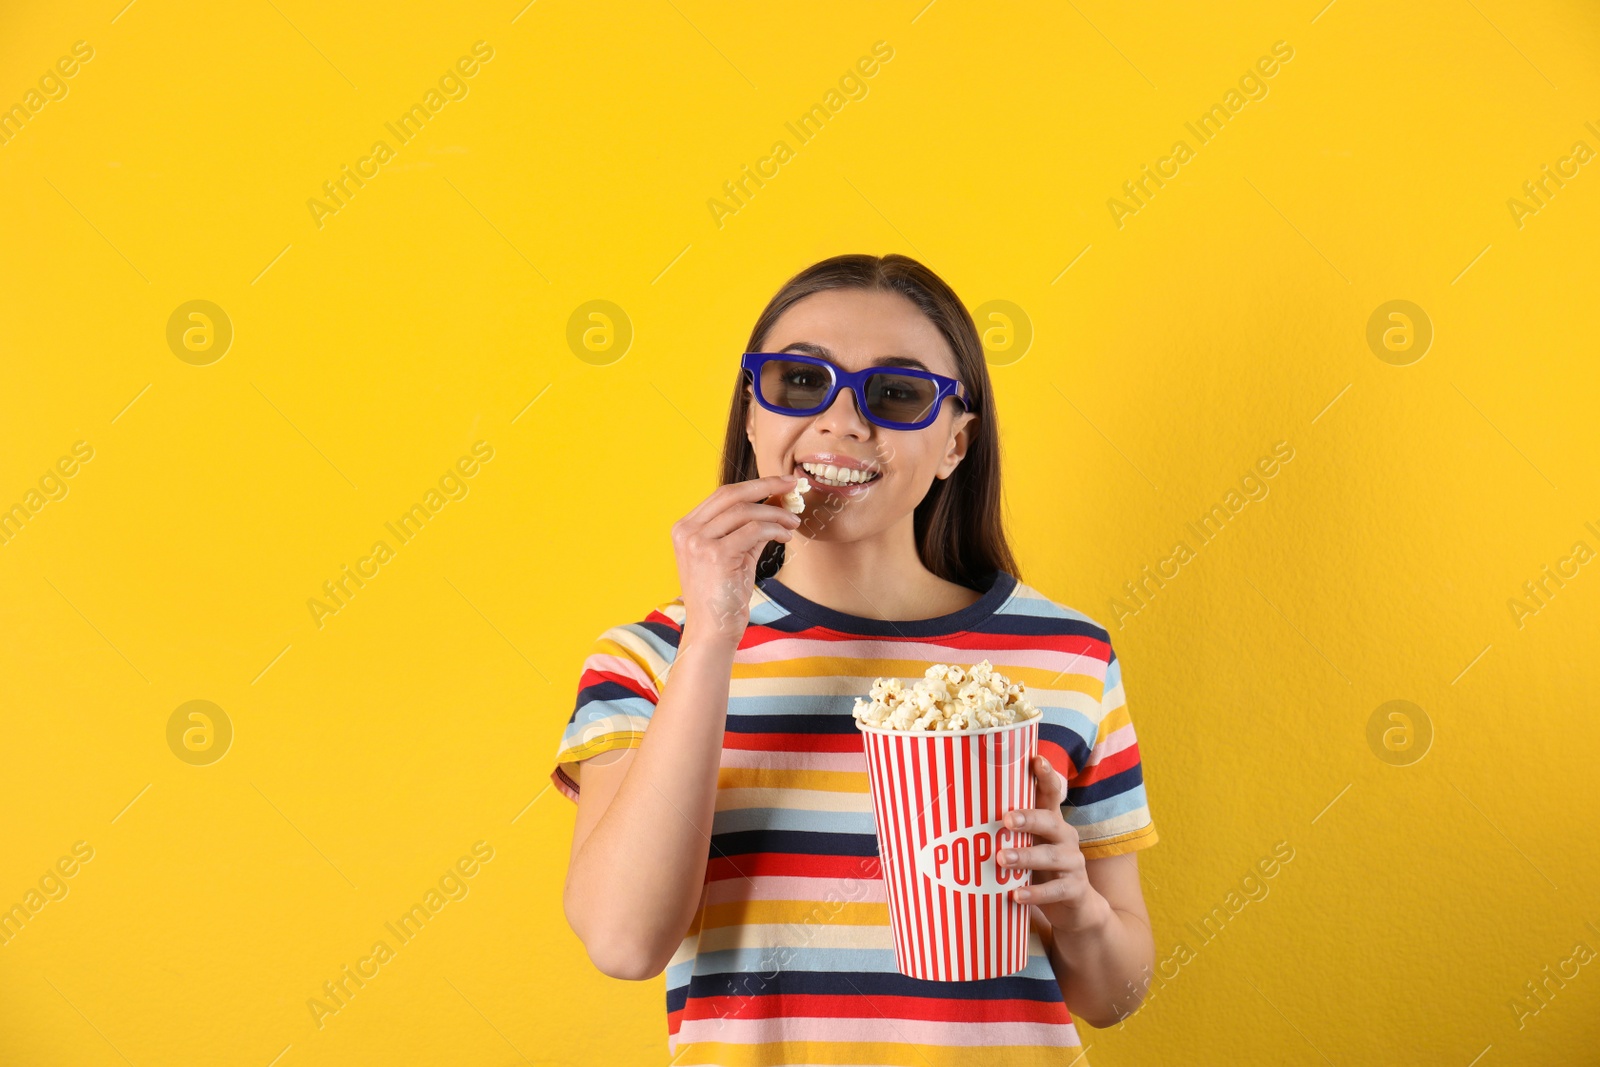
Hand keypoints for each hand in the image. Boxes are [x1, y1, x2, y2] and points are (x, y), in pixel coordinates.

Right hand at [672, 474, 801, 648]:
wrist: (712, 630)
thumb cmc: (723, 595)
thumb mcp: (733, 554)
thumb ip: (747, 529)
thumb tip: (775, 503)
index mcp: (685, 528)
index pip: (722, 495)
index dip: (755, 485)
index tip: (781, 482)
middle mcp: (687, 531)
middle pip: (731, 495)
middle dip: (767, 485)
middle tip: (793, 485)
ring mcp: (698, 542)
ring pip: (745, 512)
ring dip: (775, 514)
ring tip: (793, 522)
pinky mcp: (716, 555)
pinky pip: (753, 531)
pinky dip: (774, 529)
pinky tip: (785, 536)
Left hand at [998, 754, 1110, 933]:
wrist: (1074, 907)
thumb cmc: (1041, 869)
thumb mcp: (1029, 846)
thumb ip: (1009, 832)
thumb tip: (962, 815)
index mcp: (1051, 822)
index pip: (1051, 794)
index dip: (1046, 776)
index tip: (1036, 759)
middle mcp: (1065, 837)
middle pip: (1051, 821)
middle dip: (1029, 818)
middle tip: (1007, 819)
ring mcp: (1073, 862)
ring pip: (1050, 856)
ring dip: (1026, 856)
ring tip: (1002, 858)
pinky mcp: (1074, 888)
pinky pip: (1055, 890)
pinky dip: (1035, 893)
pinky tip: (1016, 895)